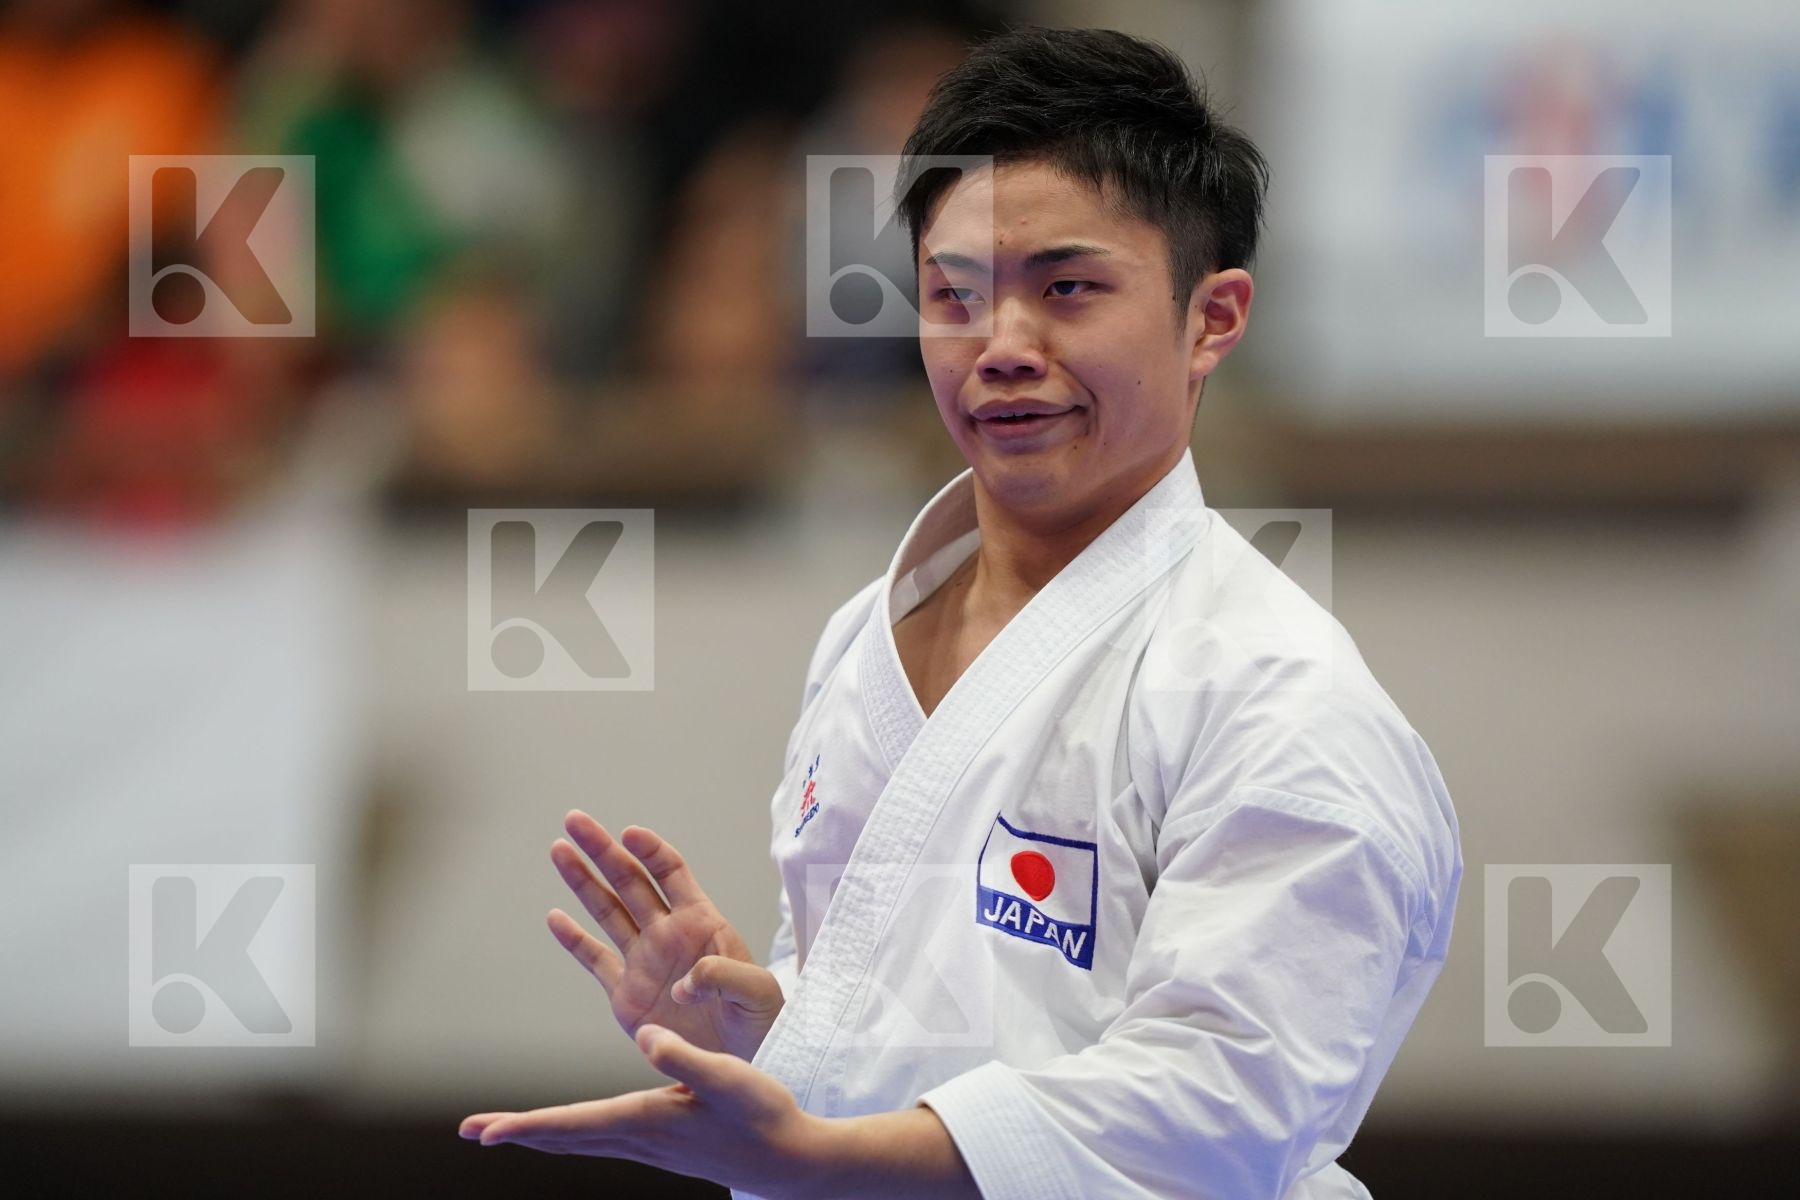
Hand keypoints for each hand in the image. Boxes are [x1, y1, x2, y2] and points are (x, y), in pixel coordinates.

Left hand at [460, 1023, 821, 1196]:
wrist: (793, 1163)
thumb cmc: (765, 1116)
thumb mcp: (729, 1078)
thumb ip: (684, 1055)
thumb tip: (643, 1033)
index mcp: (649, 1120)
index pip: (573, 1124)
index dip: (526, 1126)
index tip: (484, 1131)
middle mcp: (641, 1138)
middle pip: (565, 1138)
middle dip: (517, 1133)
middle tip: (472, 1131)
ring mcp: (651, 1146)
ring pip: (582, 1140)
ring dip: (541, 1134)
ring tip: (505, 1130)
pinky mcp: (663, 1145)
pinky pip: (603, 1138)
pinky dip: (574, 1133)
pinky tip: (573, 1131)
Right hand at [548, 810, 784, 1059]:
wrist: (745, 1059)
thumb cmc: (762, 1018)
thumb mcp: (758, 992)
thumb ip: (725, 976)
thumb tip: (685, 981)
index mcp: (701, 923)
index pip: (671, 873)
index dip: (651, 851)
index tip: (629, 834)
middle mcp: (668, 933)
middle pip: (630, 880)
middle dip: (603, 850)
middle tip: (576, 820)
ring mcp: (645, 960)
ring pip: (607, 911)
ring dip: (582, 880)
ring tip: (559, 848)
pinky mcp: (626, 994)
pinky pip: (596, 960)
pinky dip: (574, 940)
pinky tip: (555, 917)